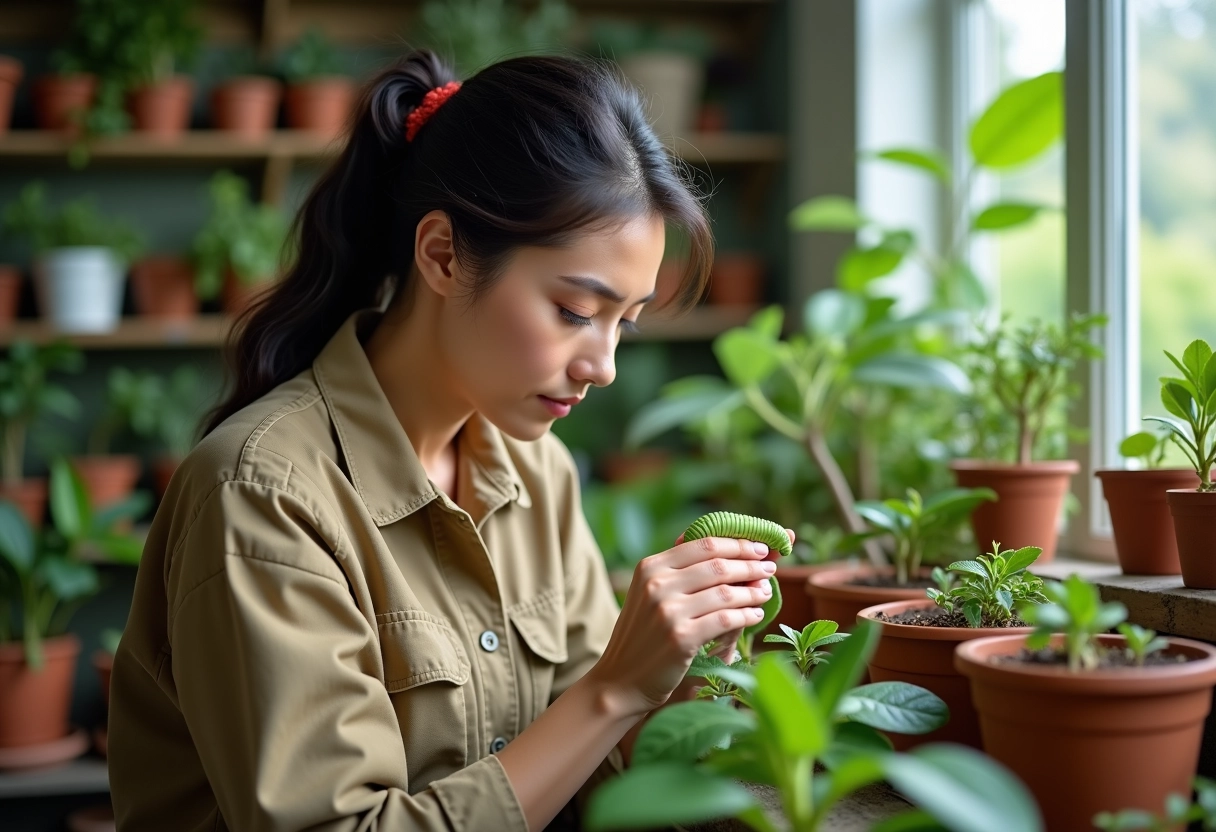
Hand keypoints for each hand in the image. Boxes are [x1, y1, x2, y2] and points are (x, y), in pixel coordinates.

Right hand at [588, 530, 790, 718]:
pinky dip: (747, 615)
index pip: (704, 543)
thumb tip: (726, 545)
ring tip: (767, 592)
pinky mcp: (681, 637)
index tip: (761, 548)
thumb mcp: (651, 593)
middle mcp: (657, 584)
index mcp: (650, 566)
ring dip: (753, 591)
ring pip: (726, 592)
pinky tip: (756, 615)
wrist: (620, 680)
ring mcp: (668, 611)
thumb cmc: (643, 635)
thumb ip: (680, 570)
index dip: (739, 544)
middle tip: (771, 568)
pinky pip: (726, 620)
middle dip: (751, 565)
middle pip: (719, 565)